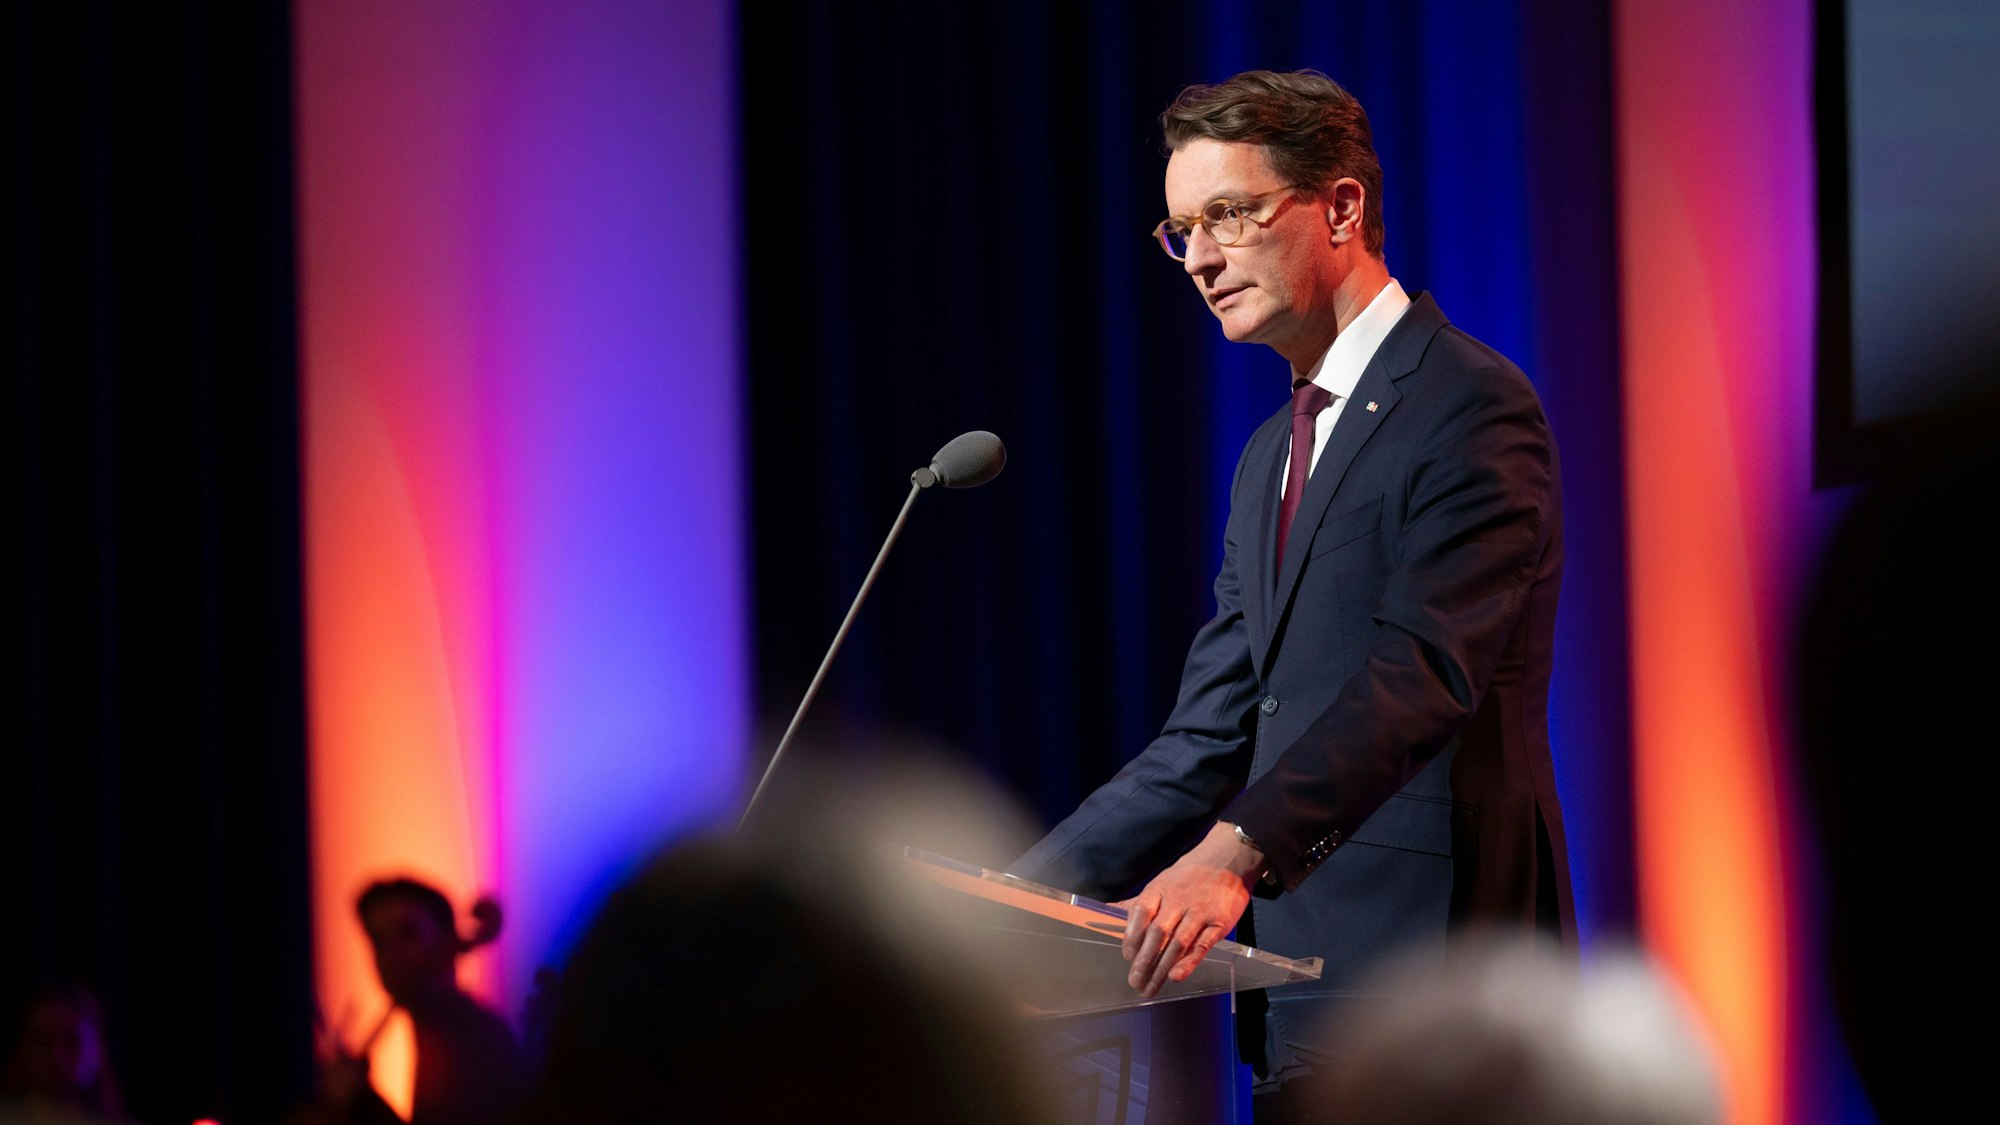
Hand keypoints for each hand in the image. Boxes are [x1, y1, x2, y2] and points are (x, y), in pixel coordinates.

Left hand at [1117, 822, 1263, 997]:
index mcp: (1160, 890)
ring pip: (1177, 943)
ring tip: (1150, 988)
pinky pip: (1202, 945)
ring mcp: (1199, 912)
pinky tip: (1176, 976)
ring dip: (1161, 968)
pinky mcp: (1219, 924)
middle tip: (1134, 982)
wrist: (1229, 860)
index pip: (1141, 913)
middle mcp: (1178, 901)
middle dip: (1144, 960)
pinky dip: (1188, 962)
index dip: (1132, 937)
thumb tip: (1107, 911)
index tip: (1127, 957)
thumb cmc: (1189, 876)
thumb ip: (1139, 903)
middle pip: (1157, 933)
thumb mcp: (1161, 883)